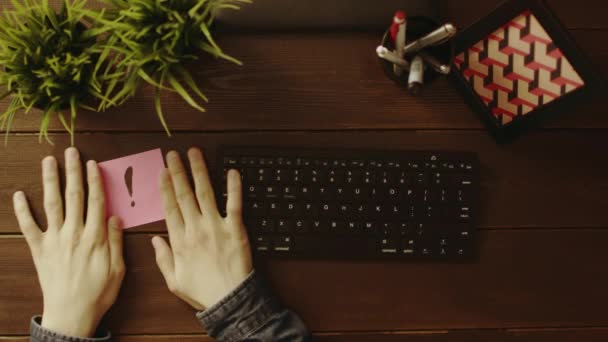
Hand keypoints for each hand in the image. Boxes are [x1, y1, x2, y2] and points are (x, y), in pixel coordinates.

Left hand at [12, 147, 124, 336]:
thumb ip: (115, 241)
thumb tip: (115, 216)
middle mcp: (74, 233)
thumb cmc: (98, 293)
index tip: (92, 164)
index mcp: (95, 237)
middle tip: (71, 151)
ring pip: (52, 204)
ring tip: (48, 161)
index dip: (94, 181)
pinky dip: (22, 210)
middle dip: (73, 172)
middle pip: (74, 196)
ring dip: (50, 181)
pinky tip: (18, 195)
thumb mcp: (117, 269)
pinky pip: (28, 227)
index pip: (96, 201)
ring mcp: (54, 240)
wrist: (71, 314)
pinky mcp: (39, 249)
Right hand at [152, 148, 252, 310]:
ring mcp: (216, 227)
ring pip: (205, 193)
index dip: (165, 188)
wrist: (230, 299)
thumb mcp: (174, 281)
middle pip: (184, 195)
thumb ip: (163, 259)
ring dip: (199, 171)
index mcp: (180, 241)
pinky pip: (235, 204)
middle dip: (178, 172)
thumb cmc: (203, 292)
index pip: (170, 208)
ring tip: (194, 153)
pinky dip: (234, 186)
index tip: (162, 172)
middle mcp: (196, 229)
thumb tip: (154, 240)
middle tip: (173, 155)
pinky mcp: (236, 229)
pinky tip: (232, 171)